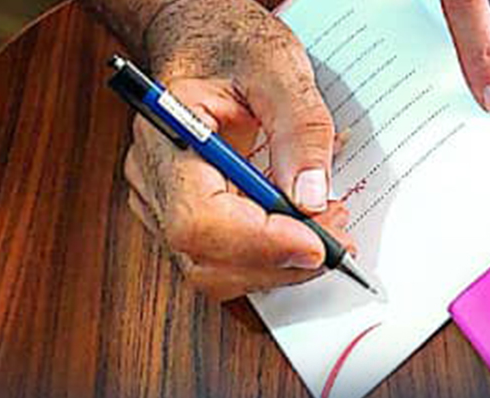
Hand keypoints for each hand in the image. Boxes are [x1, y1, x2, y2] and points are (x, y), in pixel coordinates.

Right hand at [123, 0, 352, 299]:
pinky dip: (266, 257)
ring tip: (324, 232)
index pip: (199, 219)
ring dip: (275, 265)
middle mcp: (153, 176)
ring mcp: (162, 201)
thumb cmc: (231, 44)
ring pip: (212, 269)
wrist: (205, 37)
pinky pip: (221, 258)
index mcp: (168, 132)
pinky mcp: (183, 214)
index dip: (259, 243)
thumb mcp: (279, 68)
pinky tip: (301, 232)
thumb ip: (300, 130)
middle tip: (336, 241)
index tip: (317, 243)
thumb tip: (312, 199)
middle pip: (204, 257)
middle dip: (277, 262)